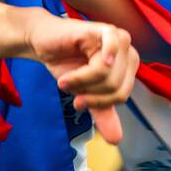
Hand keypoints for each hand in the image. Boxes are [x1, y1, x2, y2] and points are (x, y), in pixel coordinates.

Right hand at [25, 11, 137, 143]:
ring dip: (81, 84)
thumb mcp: (85, 93)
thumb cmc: (65, 63)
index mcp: (127, 66)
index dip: (98, 103)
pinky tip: (70, 74)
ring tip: (66, 80)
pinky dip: (84, 75)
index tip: (78, 102)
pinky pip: (103, 63)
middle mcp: (128, 51)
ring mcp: (118, 39)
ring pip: (108, 77)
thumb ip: (101, 112)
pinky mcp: (105, 30)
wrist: (42, 43)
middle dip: (89, 94)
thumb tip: (115, 140)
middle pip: (116, 88)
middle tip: (70, 89)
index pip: (122, 96)